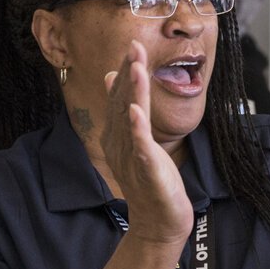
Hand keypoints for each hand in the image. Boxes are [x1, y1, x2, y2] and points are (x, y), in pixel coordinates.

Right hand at [99, 40, 193, 246]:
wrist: (158, 222)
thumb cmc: (149, 181)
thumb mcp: (135, 140)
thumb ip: (123, 109)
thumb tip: (112, 76)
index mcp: (118, 134)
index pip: (120, 97)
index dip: (126, 71)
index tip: (133, 46)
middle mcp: (120, 143)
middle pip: (123, 102)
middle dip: (129, 73)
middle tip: (134, 46)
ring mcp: (132, 156)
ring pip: (131, 119)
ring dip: (133, 92)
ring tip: (136, 68)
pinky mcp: (146, 171)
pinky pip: (141, 147)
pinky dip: (138, 129)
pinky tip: (138, 112)